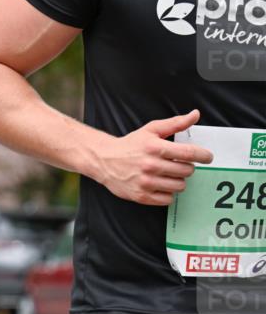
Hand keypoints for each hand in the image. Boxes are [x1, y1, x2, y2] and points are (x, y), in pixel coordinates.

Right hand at [92, 109, 212, 205]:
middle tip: (179, 165)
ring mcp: (146, 182)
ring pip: (179, 186)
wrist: (104, 160)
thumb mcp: (151, 130)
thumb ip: (175, 123)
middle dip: (187, 167)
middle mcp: (150, 165)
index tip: (207, 157)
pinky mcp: (141, 196)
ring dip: (178, 181)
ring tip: (169, 175)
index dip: (203, 155)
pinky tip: (161, 185)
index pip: (189, 153)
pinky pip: (168, 199)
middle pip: (187, 171)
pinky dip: (168, 193)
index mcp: (155, 148)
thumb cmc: (130, 145)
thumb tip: (195, 114)